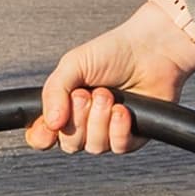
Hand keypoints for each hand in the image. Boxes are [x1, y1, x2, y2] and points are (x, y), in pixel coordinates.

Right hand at [26, 0, 194, 153]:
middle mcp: (86, 122)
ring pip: (94, 146)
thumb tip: (50, 123)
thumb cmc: (114, 52)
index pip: (45, 135)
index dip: (42, 136)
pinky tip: (122, 110)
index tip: (48, 126)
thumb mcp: (73, 64)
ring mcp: (109, 131)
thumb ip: (53, 91)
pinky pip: (118, 147)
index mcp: (66, 106)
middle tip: (87, 94)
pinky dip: (118, 128)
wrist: (152, 49)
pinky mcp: (133, 136)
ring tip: (108, 95)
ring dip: (99, 120)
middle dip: (77, 118)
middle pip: (69, 144)